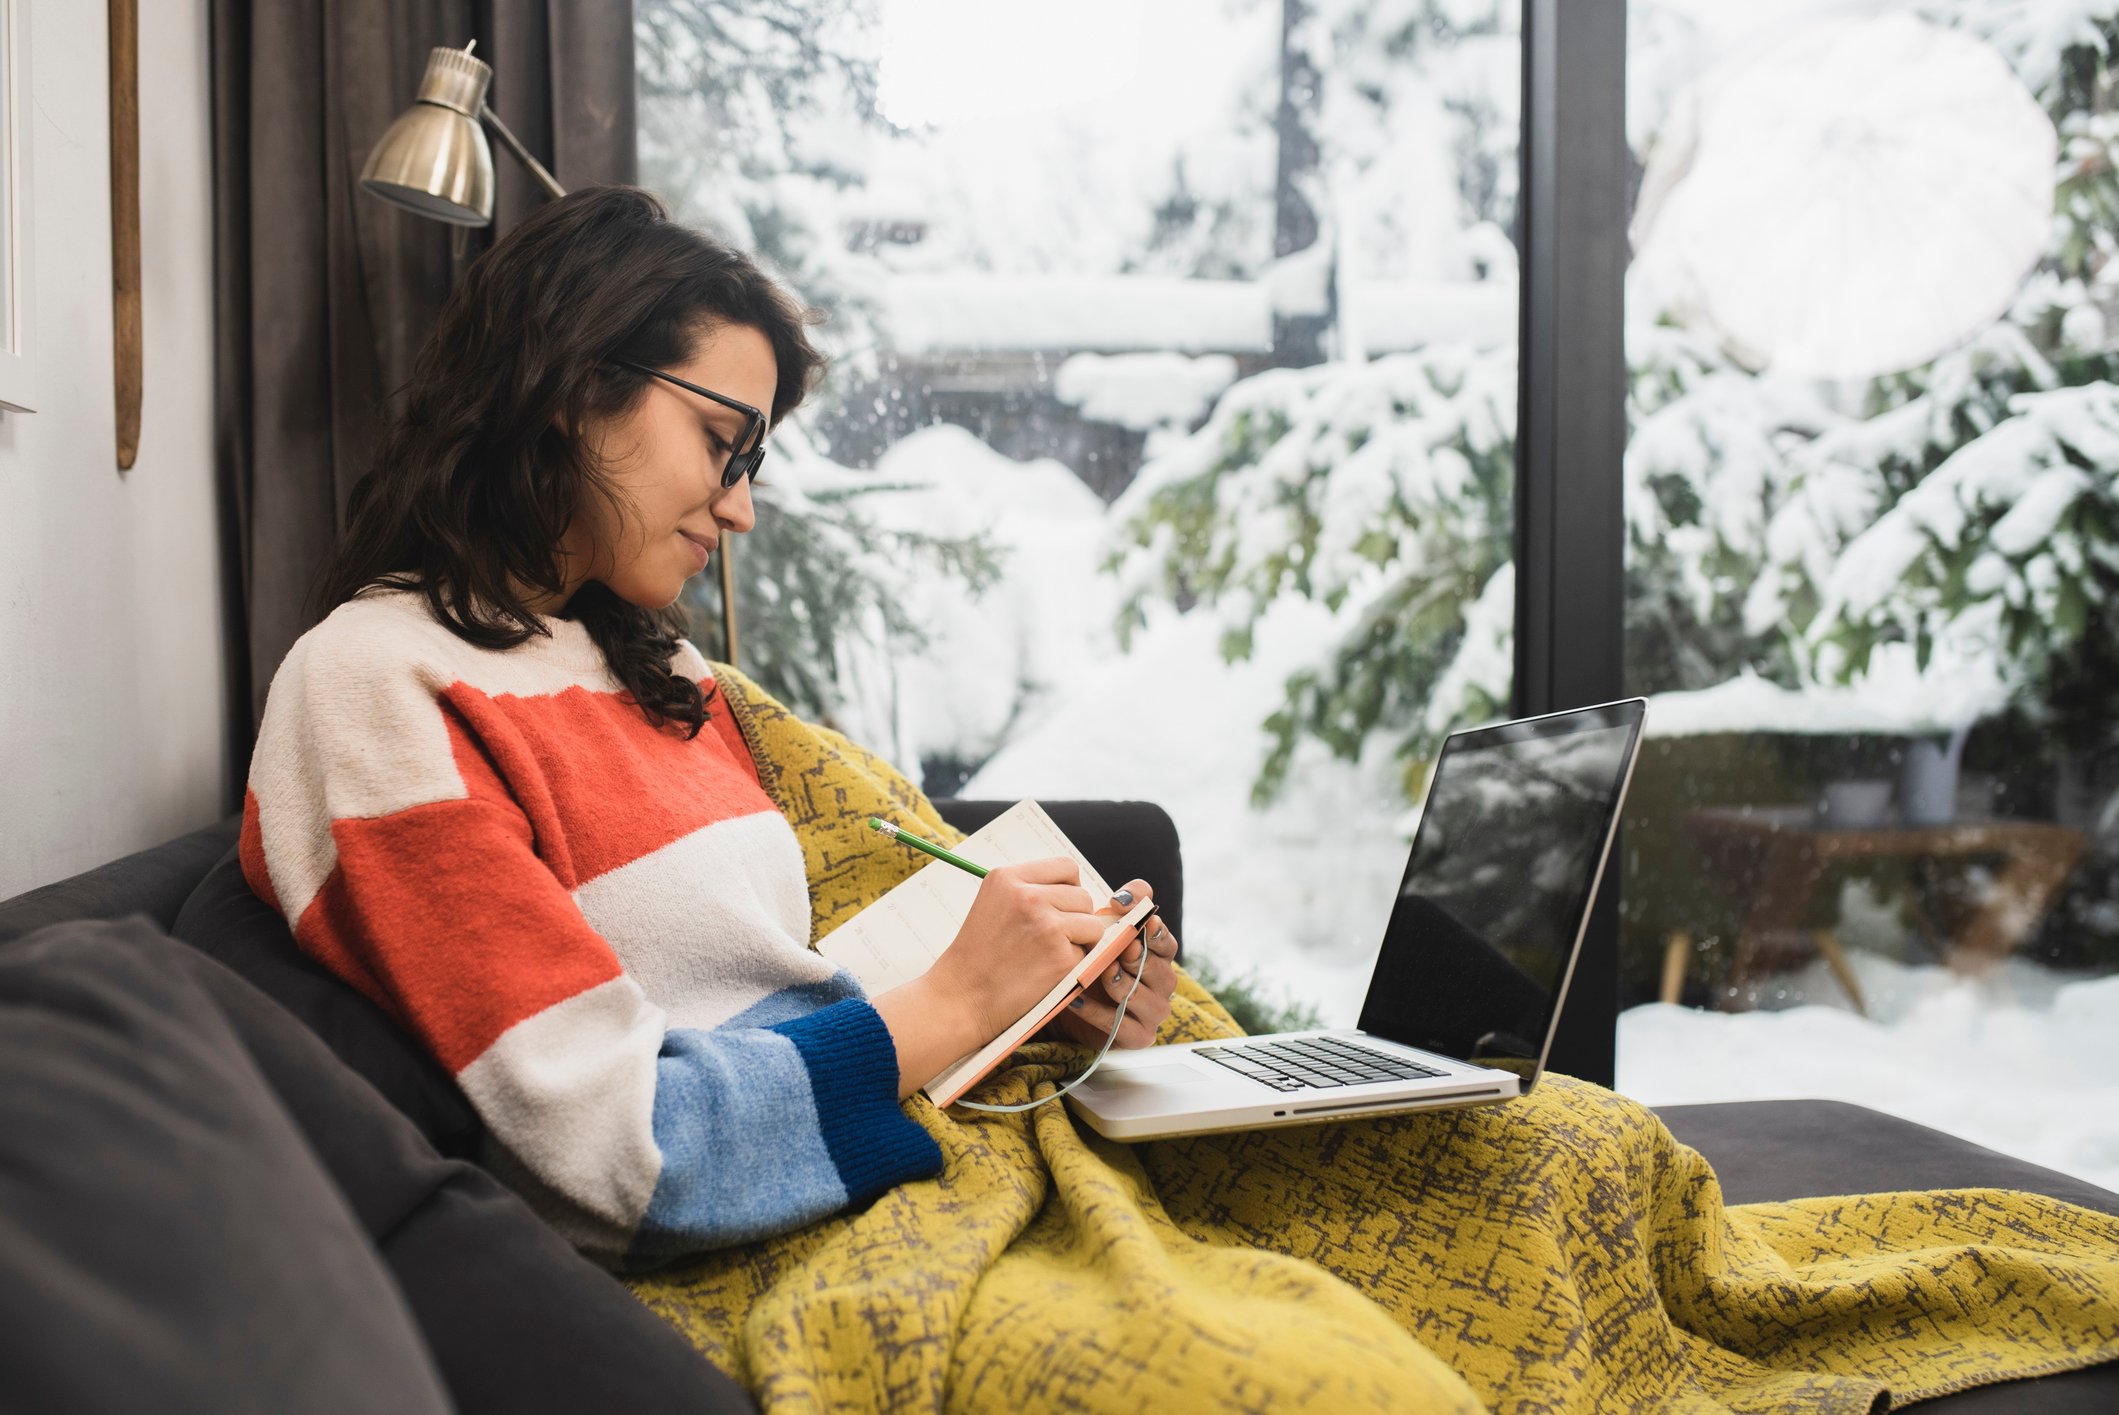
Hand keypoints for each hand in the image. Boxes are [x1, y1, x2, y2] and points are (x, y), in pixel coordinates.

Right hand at [926, 857, 1107, 1045]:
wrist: (961, 999)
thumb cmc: (977, 958)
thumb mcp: (992, 905)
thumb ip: (1029, 890)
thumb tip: (1075, 889)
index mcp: (1007, 877)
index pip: (1066, 867)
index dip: (1070, 888)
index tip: (1062, 906)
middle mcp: (1027, 896)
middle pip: (1082, 896)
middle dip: (1076, 918)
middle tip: (1051, 940)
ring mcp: (1046, 925)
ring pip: (1091, 924)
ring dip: (1080, 941)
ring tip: (1049, 955)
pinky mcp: (1060, 956)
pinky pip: (1087, 954)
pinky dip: (1074, 966)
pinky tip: (1046, 973)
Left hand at [1043, 878, 1177, 1049]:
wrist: (1068, 1001)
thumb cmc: (1092, 958)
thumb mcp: (1105, 927)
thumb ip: (1124, 905)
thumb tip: (1126, 896)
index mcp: (1157, 956)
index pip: (1166, 944)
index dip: (1157, 934)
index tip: (1147, 923)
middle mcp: (1161, 985)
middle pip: (1159, 972)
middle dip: (1139, 959)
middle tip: (1123, 949)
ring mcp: (1151, 1013)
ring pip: (1144, 999)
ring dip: (1122, 985)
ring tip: (1102, 972)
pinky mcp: (1137, 1037)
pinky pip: (1120, 1026)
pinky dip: (1098, 1012)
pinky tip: (1078, 999)